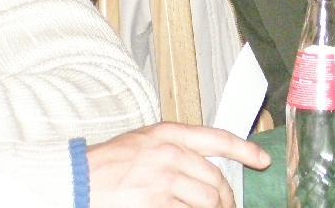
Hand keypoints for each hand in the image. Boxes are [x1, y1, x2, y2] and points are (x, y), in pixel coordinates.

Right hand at [87, 122, 270, 207]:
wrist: (72, 181)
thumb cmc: (104, 164)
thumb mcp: (142, 143)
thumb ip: (174, 149)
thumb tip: (205, 165)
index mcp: (168, 134)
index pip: (218, 138)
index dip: (245, 150)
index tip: (262, 160)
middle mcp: (170, 154)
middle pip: (216, 178)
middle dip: (227, 197)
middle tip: (228, 207)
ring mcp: (163, 180)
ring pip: (208, 200)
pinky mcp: (154, 203)